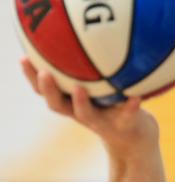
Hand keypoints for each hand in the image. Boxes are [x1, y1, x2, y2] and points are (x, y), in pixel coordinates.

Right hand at [20, 57, 159, 159]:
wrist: (135, 138)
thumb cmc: (112, 108)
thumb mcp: (98, 91)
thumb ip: (87, 72)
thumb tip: (80, 36)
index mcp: (71, 104)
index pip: (45, 91)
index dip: (32, 77)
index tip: (24, 58)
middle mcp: (82, 115)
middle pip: (58, 105)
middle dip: (49, 90)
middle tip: (44, 74)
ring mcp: (102, 122)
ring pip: (86, 115)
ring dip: (81, 102)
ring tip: (79, 88)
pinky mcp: (124, 126)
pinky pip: (127, 115)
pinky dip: (131, 106)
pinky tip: (136, 96)